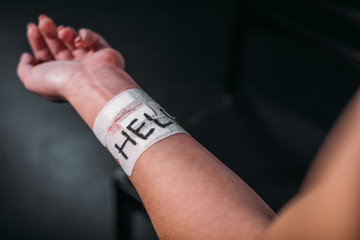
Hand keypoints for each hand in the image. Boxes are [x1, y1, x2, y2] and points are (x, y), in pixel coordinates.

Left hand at [17, 14, 137, 101]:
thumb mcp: (31, 79)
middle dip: (49, 31)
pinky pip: (93, 39)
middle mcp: (73, 70)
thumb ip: (24, 68)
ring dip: (65, 31)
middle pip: (58, 45)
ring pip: (74, 40)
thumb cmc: (64, 84)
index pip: (45, 55)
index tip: (33, 28)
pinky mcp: (104, 54)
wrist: (90, 83)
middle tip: (44, 22)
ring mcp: (89, 62)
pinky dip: (84, 35)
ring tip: (62, 32)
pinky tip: (78, 40)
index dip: (37, 41)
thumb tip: (28, 57)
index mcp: (57, 77)